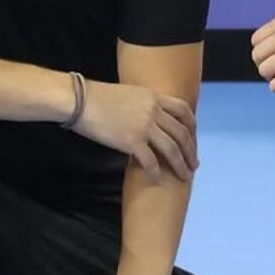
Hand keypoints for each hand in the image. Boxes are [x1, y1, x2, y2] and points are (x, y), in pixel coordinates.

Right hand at [72, 80, 197, 181]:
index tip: (193, 138)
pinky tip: (157, 181)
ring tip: (184, 176)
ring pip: (172, 149)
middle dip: (190, 151)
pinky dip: (156, 173)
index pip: (184, 110)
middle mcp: (154, 111)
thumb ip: (144, 104)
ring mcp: (145, 127)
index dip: (192, 126)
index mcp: (154, 97)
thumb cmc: (98, 97)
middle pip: (182, 133)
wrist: (80, 101)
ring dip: (181, 165)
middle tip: (194, 164)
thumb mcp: (129, 94)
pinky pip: (151, 161)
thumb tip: (150, 117)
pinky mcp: (132, 142)